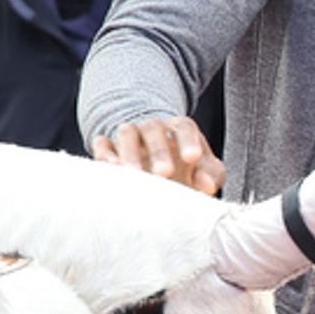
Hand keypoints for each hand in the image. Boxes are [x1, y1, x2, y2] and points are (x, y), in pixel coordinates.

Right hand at [92, 116, 224, 195]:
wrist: (160, 168)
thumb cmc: (187, 169)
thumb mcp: (204, 169)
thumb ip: (211, 175)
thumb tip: (208, 186)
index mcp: (180, 129)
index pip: (184, 127)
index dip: (188, 140)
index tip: (192, 158)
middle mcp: (154, 129)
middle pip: (153, 129)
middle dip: (158, 151)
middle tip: (164, 173)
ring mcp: (131, 136)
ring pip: (126, 133)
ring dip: (129, 152)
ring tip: (134, 174)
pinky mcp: (111, 147)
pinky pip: (103, 143)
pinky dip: (105, 153)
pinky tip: (111, 169)